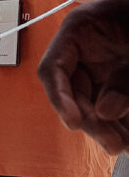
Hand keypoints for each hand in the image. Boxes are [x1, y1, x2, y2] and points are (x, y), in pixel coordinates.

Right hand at [38, 0, 128, 153]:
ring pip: (97, 101)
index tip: (74, 124)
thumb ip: (125, 79)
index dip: (59, 99)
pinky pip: (115, 99)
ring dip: (111, 126)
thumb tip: (104, 112)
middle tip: (114, 145)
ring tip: (127, 146)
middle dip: (94, 121)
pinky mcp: (119, 73)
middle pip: (76, 92)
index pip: (54, 69)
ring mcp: (103, 62)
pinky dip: (123, 118)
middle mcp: (85, 50)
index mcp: (79, 30)